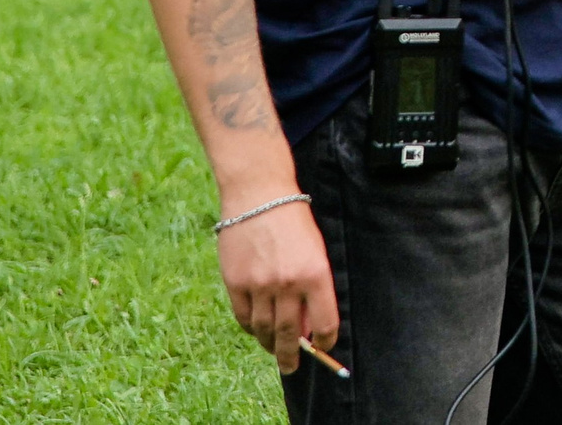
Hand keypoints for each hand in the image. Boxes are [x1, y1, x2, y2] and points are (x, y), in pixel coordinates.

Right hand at [216, 199, 337, 375]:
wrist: (259, 195)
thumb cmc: (294, 222)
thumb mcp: (316, 251)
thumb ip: (315, 288)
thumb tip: (309, 327)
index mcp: (315, 274)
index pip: (325, 323)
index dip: (325, 342)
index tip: (323, 348)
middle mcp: (287, 283)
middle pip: (291, 334)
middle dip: (293, 356)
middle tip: (292, 367)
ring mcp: (259, 284)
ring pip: (265, 329)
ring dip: (271, 345)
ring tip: (275, 351)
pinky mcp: (235, 282)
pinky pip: (244, 317)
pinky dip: (251, 328)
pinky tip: (257, 330)